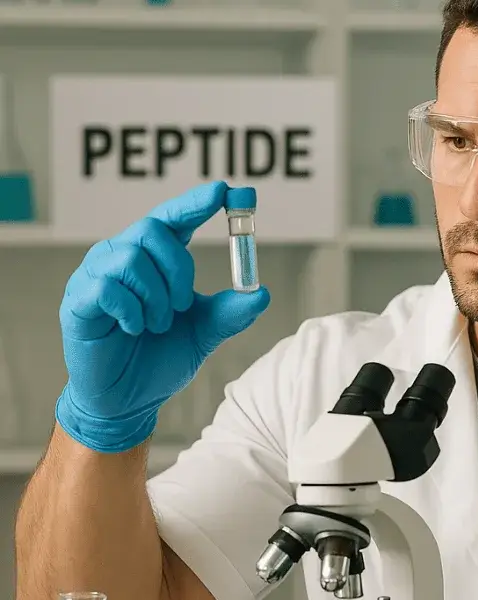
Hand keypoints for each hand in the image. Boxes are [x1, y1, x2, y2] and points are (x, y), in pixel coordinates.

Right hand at [55, 181, 270, 452]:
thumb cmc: (162, 358)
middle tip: (184, 304)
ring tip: (158, 325)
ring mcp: (96, 276)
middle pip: (153, 229)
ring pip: (131, 258)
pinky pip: (107, 287)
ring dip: (156, 297)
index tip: (224, 191)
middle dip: (179, 267)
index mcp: (154, 259)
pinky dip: (131, 309)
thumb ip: (231, 311)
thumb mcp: (205, 332)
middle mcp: (122, 257)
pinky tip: (133, 329)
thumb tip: (261, 292)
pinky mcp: (77, 300)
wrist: (130, 400)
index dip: (196, 202)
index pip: (174, 217)